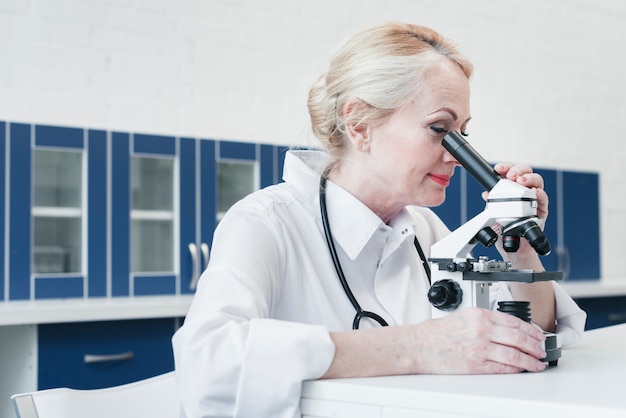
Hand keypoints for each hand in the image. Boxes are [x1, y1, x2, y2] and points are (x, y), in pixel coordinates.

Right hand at [413, 308, 546, 373]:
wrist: (418, 346)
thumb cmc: (436, 333)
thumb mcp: (462, 316)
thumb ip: (484, 320)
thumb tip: (506, 329)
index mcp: (479, 315)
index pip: (514, 321)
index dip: (531, 330)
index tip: (538, 335)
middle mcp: (481, 330)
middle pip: (519, 338)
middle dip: (535, 346)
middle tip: (543, 350)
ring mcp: (480, 348)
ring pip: (515, 355)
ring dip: (530, 360)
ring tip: (538, 363)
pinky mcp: (476, 365)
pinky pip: (502, 368)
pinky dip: (515, 369)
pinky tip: (522, 369)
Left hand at [481, 163, 549, 264]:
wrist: (512, 247)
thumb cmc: (503, 229)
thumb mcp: (492, 214)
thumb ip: (491, 203)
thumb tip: (486, 194)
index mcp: (511, 189)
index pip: (510, 173)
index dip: (505, 168)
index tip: (498, 169)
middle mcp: (524, 192)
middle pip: (526, 173)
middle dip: (519, 170)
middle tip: (511, 175)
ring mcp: (533, 200)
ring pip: (537, 183)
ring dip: (529, 179)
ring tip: (521, 181)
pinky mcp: (541, 211)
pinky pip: (543, 200)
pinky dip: (540, 194)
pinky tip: (534, 193)